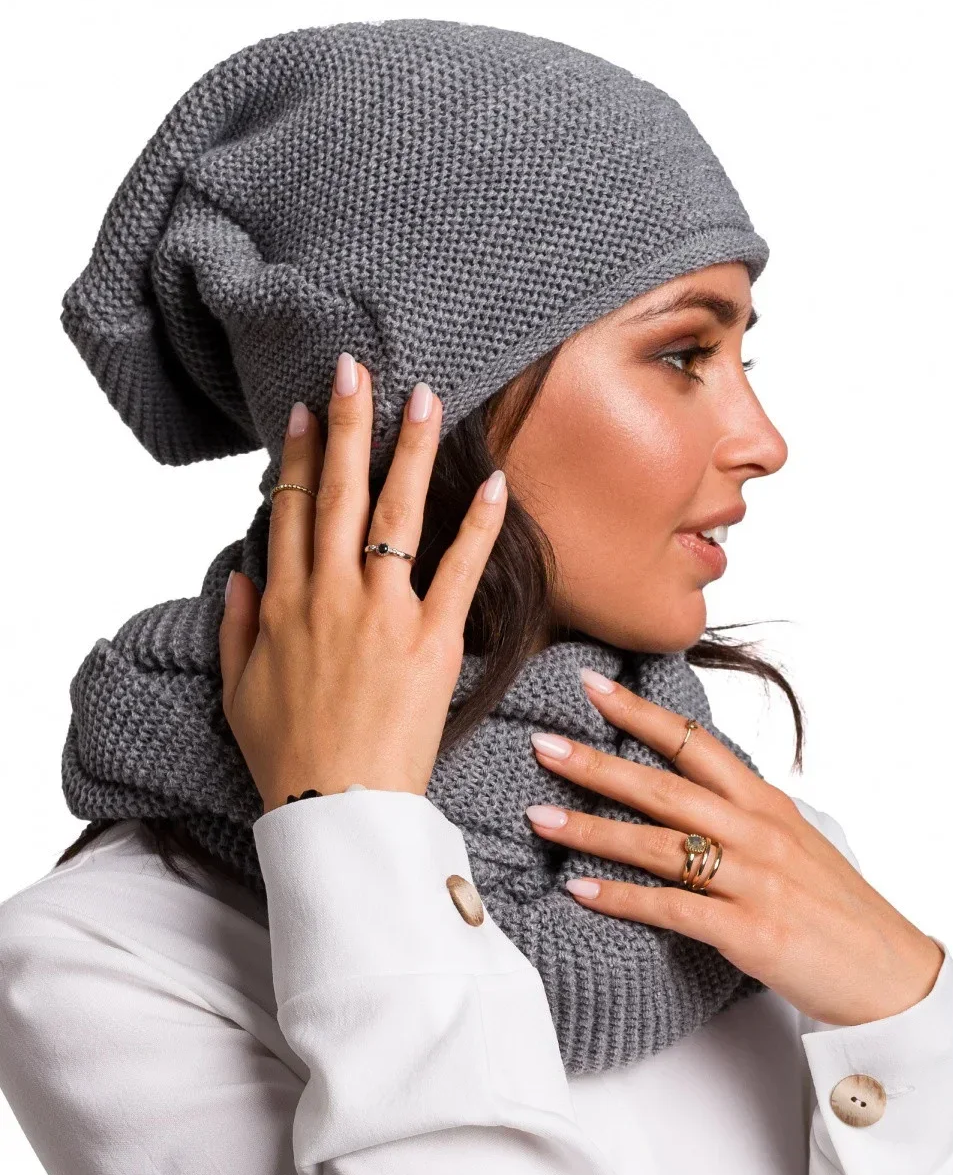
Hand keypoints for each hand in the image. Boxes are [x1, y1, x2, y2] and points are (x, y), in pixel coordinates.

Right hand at [219, 358, 506, 813]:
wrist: (337, 807)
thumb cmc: (288, 756)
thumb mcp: (239, 689)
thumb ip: (236, 625)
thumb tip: (241, 573)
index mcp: (283, 603)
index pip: (292, 508)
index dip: (301, 455)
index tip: (308, 410)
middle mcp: (331, 594)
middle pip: (340, 491)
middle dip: (348, 422)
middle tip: (357, 367)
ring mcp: (384, 613)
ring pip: (396, 514)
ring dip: (410, 450)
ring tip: (425, 397)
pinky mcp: (432, 641)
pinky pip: (459, 570)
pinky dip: (477, 524)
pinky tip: (493, 481)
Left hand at [525, 670, 944, 1026]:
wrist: (887, 974)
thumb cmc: (833, 909)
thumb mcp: (791, 843)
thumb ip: (738, 815)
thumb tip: (682, 793)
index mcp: (765, 803)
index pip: (694, 743)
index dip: (640, 712)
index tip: (591, 686)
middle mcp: (758, 832)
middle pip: (664, 787)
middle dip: (596, 764)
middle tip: (542, 744)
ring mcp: (754, 880)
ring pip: (659, 844)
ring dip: (592, 830)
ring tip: (539, 818)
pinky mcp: (749, 931)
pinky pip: (671, 908)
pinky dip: (621, 898)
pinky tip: (579, 890)